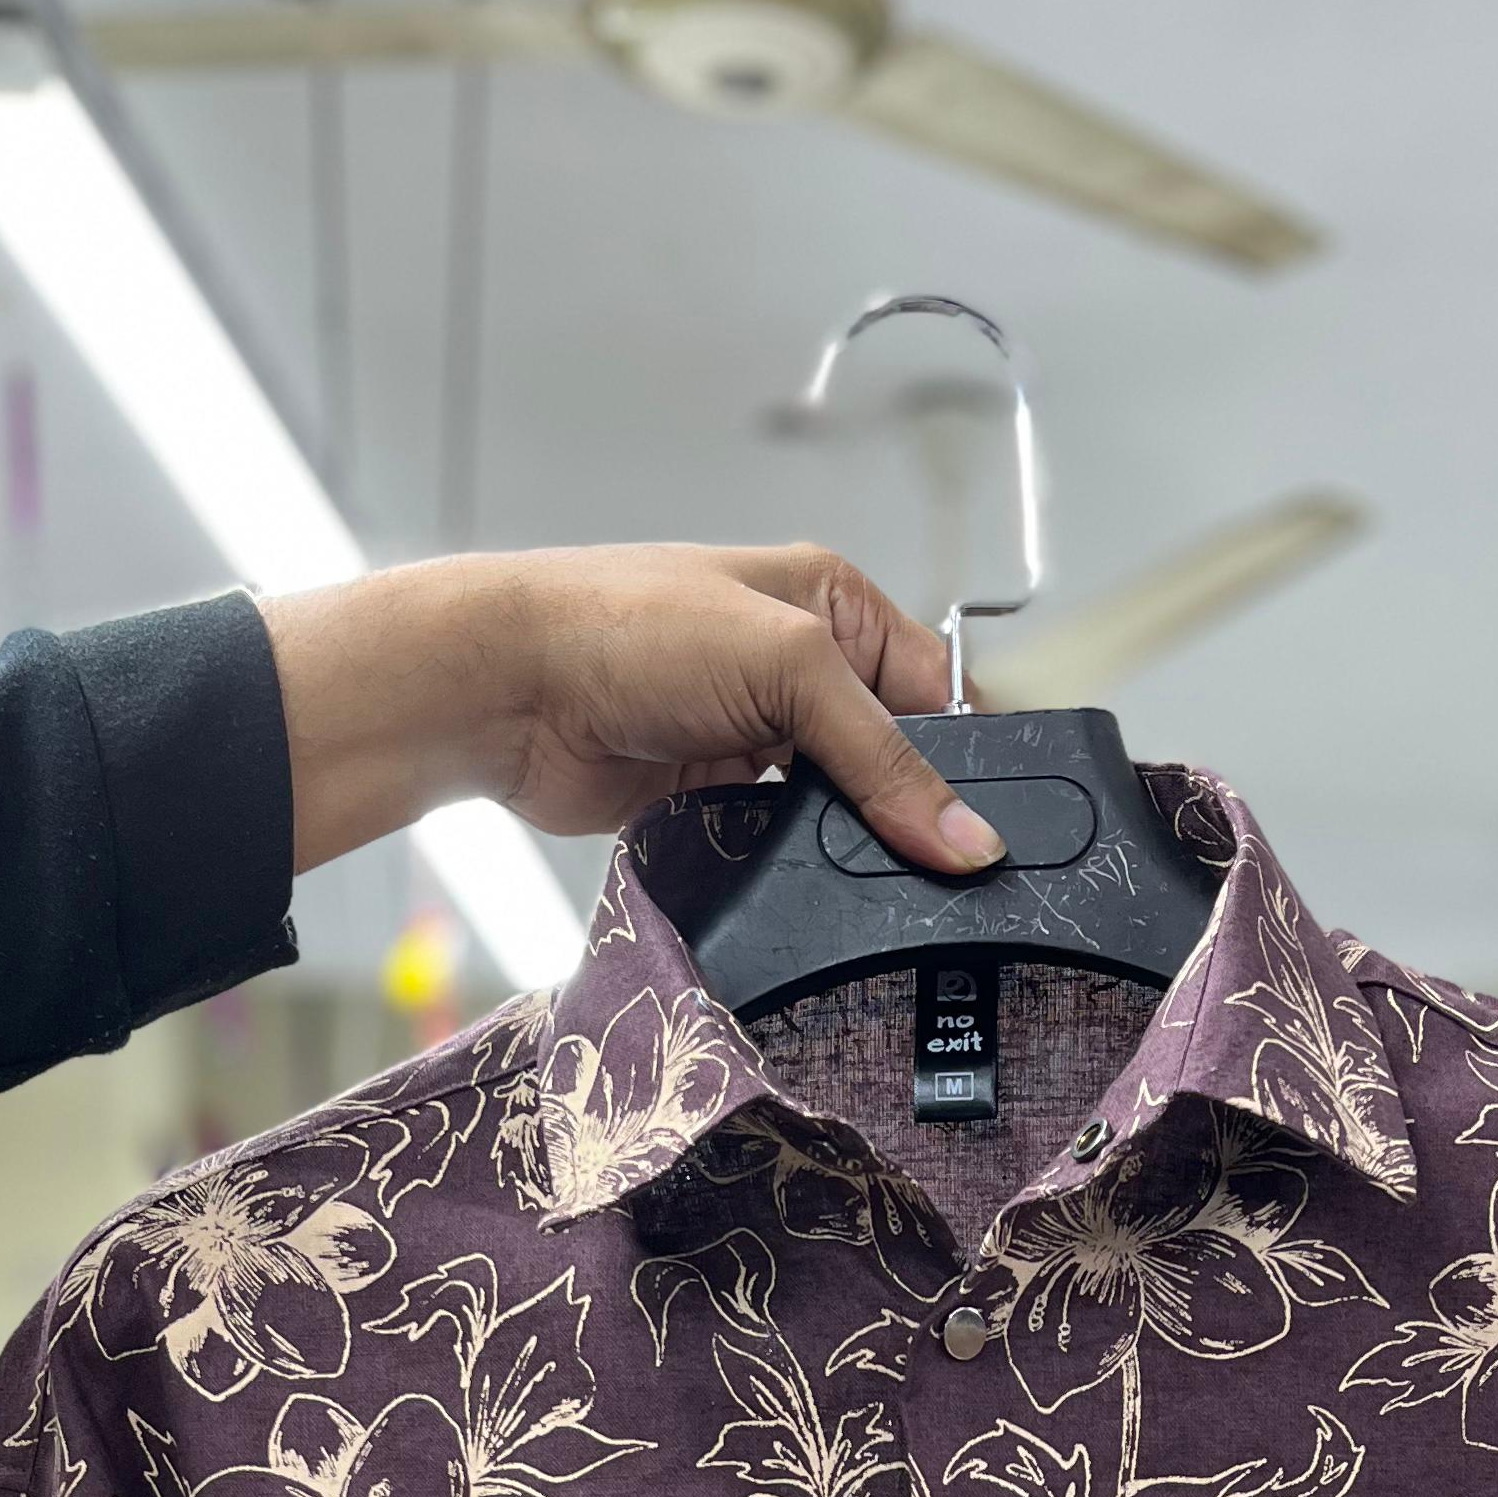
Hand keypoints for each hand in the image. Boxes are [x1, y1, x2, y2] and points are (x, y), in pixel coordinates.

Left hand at [258, 543, 1006, 883]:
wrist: (507, 692)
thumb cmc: (627, 629)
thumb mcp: (787, 668)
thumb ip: (883, 758)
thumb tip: (967, 838)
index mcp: (833, 606)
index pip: (939, 690)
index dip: (966, 760)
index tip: (990, 829)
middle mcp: (801, 671)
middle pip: (895, 760)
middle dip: (912, 812)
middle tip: (942, 872)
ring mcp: (757, 742)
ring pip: (842, 814)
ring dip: (852, 850)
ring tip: (876, 885)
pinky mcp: (718, 802)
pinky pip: (786, 850)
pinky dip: (799, 872)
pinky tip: (811, 890)